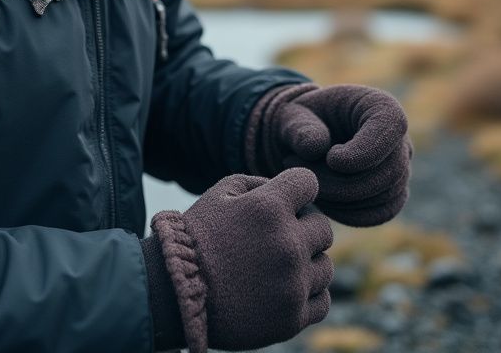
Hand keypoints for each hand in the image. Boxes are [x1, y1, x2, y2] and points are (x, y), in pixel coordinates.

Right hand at [148, 167, 332, 352]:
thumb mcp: (219, 194)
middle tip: (278, 236)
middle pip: (323, 227)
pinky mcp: (292, 317)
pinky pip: (321, 299)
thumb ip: (257, 183)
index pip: (308, 182)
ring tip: (276, 265)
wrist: (175, 293)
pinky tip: (285, 287)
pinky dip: (308, 292)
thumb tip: (288, 192)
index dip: (297, 188)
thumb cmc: (197, 238)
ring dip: (307, 261)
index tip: (286, 199)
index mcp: (269, 208)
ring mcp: (293, 284)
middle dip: (304, 226)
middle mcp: (288, 244)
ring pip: (325, 265)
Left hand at [250, 83, 411, 226]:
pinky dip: (348, 213)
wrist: (305, 138)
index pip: (390, 128)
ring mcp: (400, 168)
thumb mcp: (291, 115)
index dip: (363, 152)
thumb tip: (317, 148)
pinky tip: (321, 199)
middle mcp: (399, 138)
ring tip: (307, 183)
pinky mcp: (392, 194)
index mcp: (381, 106)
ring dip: (341, 199)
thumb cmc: (301, 121)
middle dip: (343, 183)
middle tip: (304, 176)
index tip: (331, 159)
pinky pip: (379, 213)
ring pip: (383, 197)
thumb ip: (300, 128)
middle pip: (388, 172)